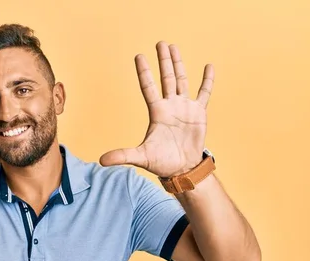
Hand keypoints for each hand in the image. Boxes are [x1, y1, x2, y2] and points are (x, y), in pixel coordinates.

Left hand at [99, 41, 214, 176]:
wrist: (182, 169)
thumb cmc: (161, 162)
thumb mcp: (140, 157)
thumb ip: (122, 156)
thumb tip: (101, 161)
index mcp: (156, 112)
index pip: (148, 87)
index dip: (144, 72)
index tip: (139, 57)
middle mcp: (170, 106)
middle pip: (166, 78)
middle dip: (163, 61)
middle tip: (160, 43)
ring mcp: (184, 108)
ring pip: (182, 81)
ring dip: (179, 64)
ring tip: (174, 48)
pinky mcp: (199, 113)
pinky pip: (204, 93)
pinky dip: (207, 80)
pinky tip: (208, 66)